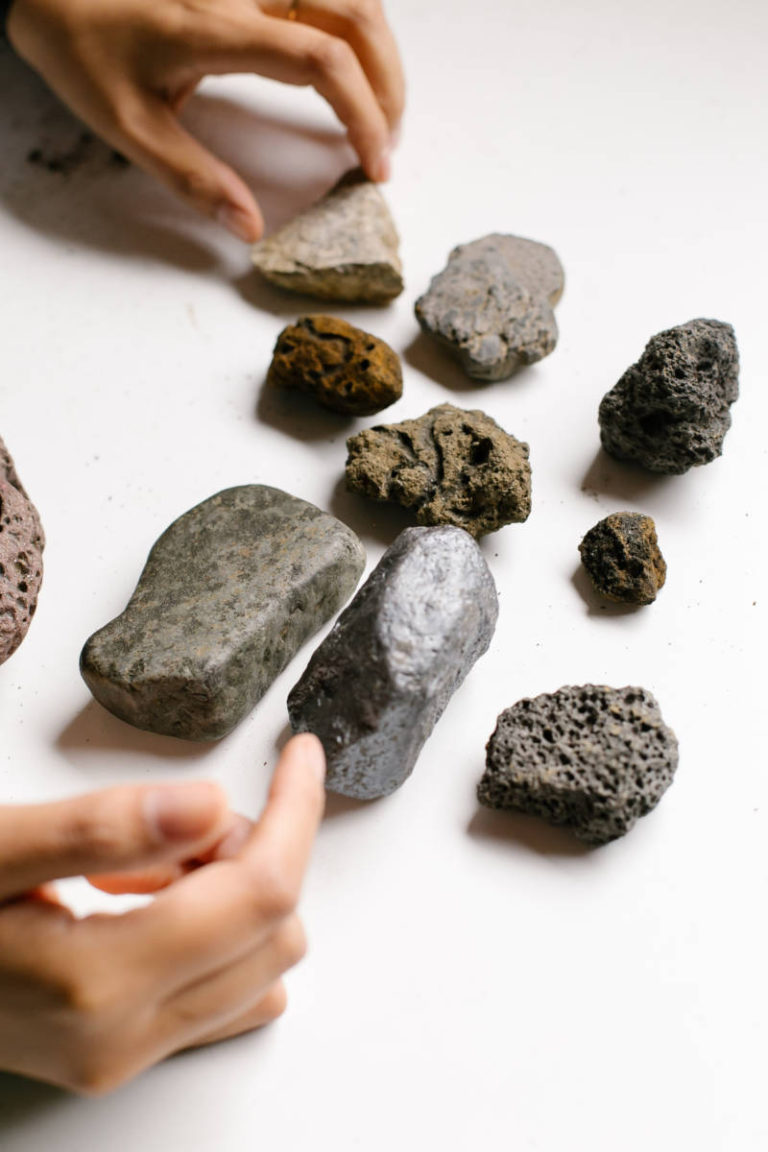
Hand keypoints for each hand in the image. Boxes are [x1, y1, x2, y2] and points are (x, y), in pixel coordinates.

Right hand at [0, 733, 325, 1094]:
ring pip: (260, 963)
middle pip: (276, 928)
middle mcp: (123, 1037)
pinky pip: (224, 994)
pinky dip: (217, 931)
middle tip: (187, 813)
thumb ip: (102, 827)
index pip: (261, 892)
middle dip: (259, 851)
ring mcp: (123, 1055)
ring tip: (155, 855)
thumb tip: (212, 805)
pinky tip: (153, 893)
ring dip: (238, 891)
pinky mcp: (118, 1053)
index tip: (300, 757)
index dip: (293, 812)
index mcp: (97, 982)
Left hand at [7, 0, 404, 240]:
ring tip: (379, 110)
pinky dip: (352, 28)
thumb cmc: (82, 49)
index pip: (321, 60)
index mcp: (218, 27)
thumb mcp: (129, 127)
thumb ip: (193, 178)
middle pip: (355, 13)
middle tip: (386, 143)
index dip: (363, 113)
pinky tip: (349, 68)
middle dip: (388, 82)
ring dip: (379, 50)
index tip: (374, 166)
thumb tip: (247, 227)